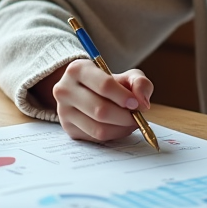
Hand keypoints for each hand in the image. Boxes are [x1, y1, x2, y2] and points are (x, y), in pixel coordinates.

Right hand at [32, 59, 153, 142]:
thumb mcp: (126, 76)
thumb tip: (142, 102)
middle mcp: (65, 89)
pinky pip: (96, 138)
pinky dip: (114, 135)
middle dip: (125, 116)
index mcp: (78, 69)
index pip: (104, 85)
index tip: (136, 104)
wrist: (87, 92)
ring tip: (131, 122)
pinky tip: (119, 127)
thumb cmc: (109, 83)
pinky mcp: (69, 128)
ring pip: (98, 128)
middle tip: (137, 116)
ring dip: (121, 128)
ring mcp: (64, 111)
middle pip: (101, 110)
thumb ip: (140, 83)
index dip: (124, 97)